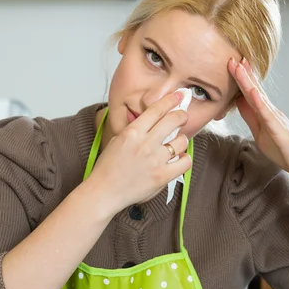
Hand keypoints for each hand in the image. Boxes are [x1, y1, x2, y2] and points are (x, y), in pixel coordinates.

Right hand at [86, 91, 191, 211]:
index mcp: (133, 132)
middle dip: (182, 115)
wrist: (103, 192)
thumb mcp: (117, 141)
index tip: (178, 96)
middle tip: (183, 117)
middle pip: (173, 120)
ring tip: (177, 144)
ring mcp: (155, 160)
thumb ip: (135, 131)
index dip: (171, 100)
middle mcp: (145, 143)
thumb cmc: (107, 168)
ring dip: (182, 140)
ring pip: (182, 141)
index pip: (156, 110)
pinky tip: (180, 160)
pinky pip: (185, 162)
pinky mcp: (162, 176)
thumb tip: (151, 124)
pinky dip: (185, 159)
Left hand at [228, 57, 288, 183]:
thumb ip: (250, 116)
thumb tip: (239, 101)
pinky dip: (260, 102)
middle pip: (254, 90)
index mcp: (266, 113)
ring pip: (260, 98)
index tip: (232, 63)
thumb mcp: (260, 132)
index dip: (242, 78)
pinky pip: (268, 115)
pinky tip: (253, 92)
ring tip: (240, 66)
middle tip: (233, 57)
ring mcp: (277, 120)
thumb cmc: (284, 151)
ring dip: (249, 82)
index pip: (251, 92)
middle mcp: (272, 112)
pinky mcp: (280, 131)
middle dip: (243, 74)